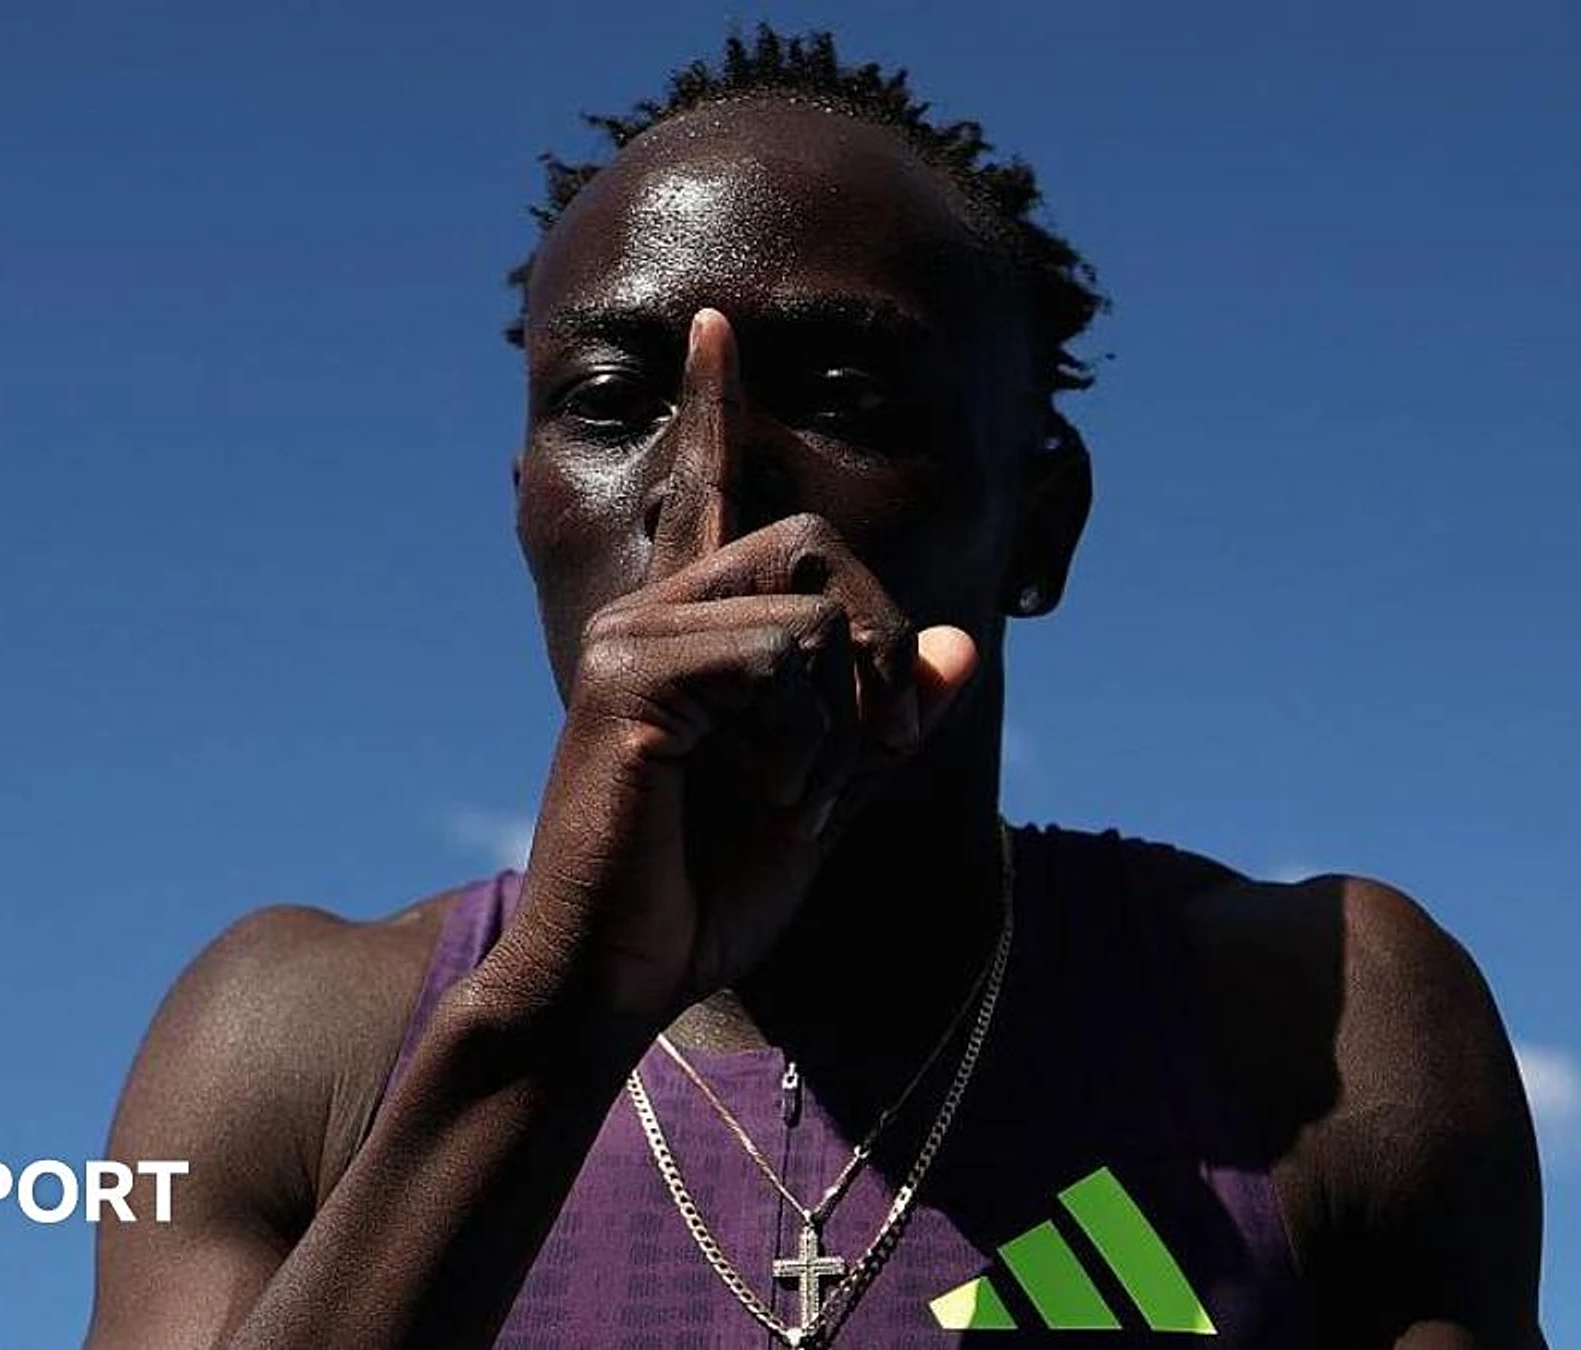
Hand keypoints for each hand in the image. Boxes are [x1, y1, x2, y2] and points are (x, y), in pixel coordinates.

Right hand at [486, 310, 976, 1019]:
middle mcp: (649, 615)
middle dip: (871, 660)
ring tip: (781, 803)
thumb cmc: (703, 895)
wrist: (620, 981)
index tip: (714, 323)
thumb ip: (885, 721)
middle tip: (854, 762)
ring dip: (836, 730)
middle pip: (815, 546)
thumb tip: (961, 647)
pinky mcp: (629, 681)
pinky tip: (761, 804)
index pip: (708, 493)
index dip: (717, 406)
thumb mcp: (825, 799)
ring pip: (810, 617)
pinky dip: (806, 748)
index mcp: (687, 632)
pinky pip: (781, 662)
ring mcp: (631, 641)